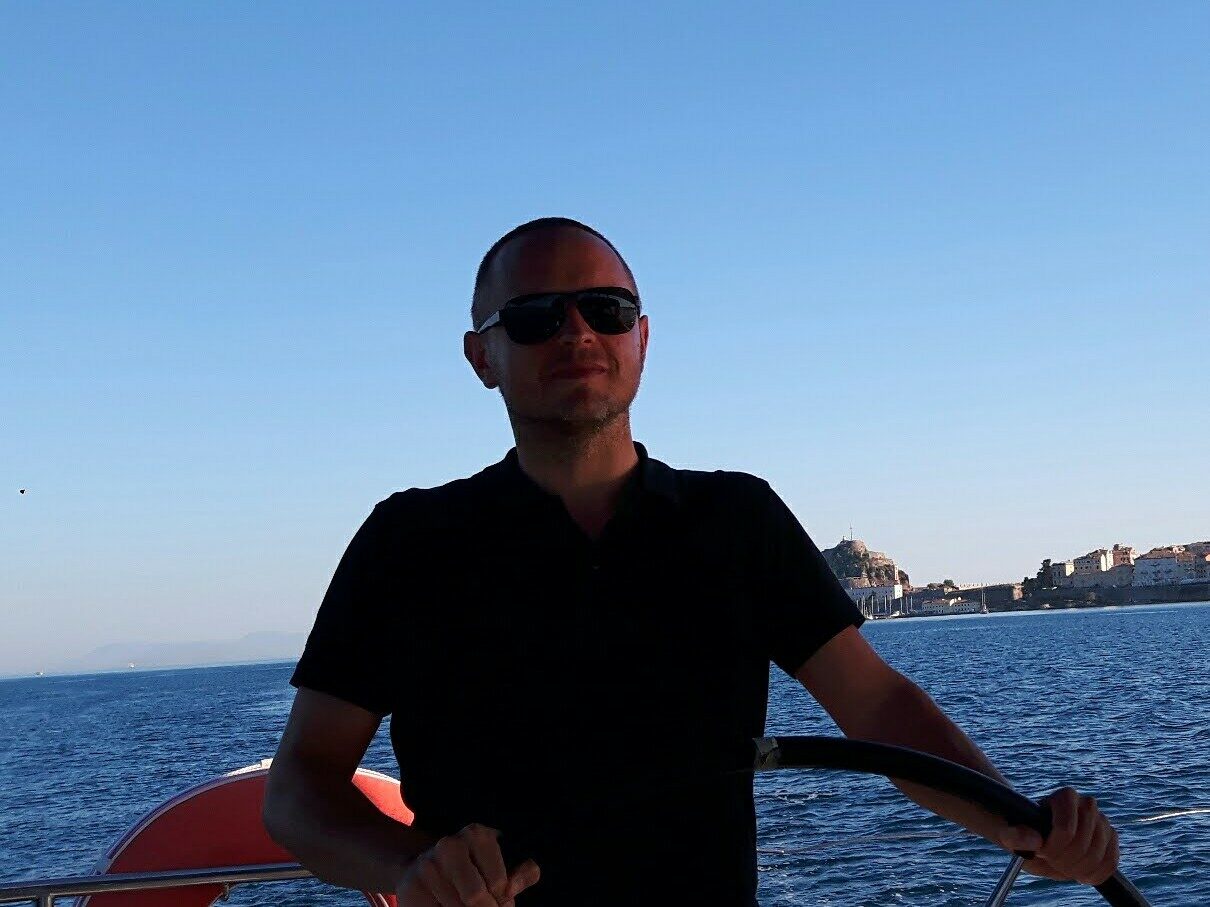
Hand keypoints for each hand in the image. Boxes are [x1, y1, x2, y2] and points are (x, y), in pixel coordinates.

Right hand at [395, 823, 540, 905]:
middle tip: (487, 906)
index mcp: (477, 836)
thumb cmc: (469, 869)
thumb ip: (521, 875)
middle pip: (476, 897)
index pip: (499, 883)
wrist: (419, 868)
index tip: (501, 902)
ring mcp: (427, 867)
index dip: (503, 901)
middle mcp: (449, 847)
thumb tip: (517, 885)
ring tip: (462, 902)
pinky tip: (446, 904)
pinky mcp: (409, 889)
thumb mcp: (498, 865)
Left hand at [999, 786, 1119, 884]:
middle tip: (1052, 862)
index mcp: (1064, 797)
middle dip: (1065, 859)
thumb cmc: (1025, 836)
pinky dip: (1096, 874)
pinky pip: (1111, 862)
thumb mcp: (1013, 836)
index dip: (1054, 847)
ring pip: (1099, 853)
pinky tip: (1081, 875)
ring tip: (1063, 867)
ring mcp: (1102, 822)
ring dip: (1079, 869)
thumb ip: (1017, 837)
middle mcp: (1087, 804)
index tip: (1041, 853)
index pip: (1066, 828)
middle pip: (1083, 842)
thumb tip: (1035, 840)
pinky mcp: (1111, 840)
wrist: (1041, 843)